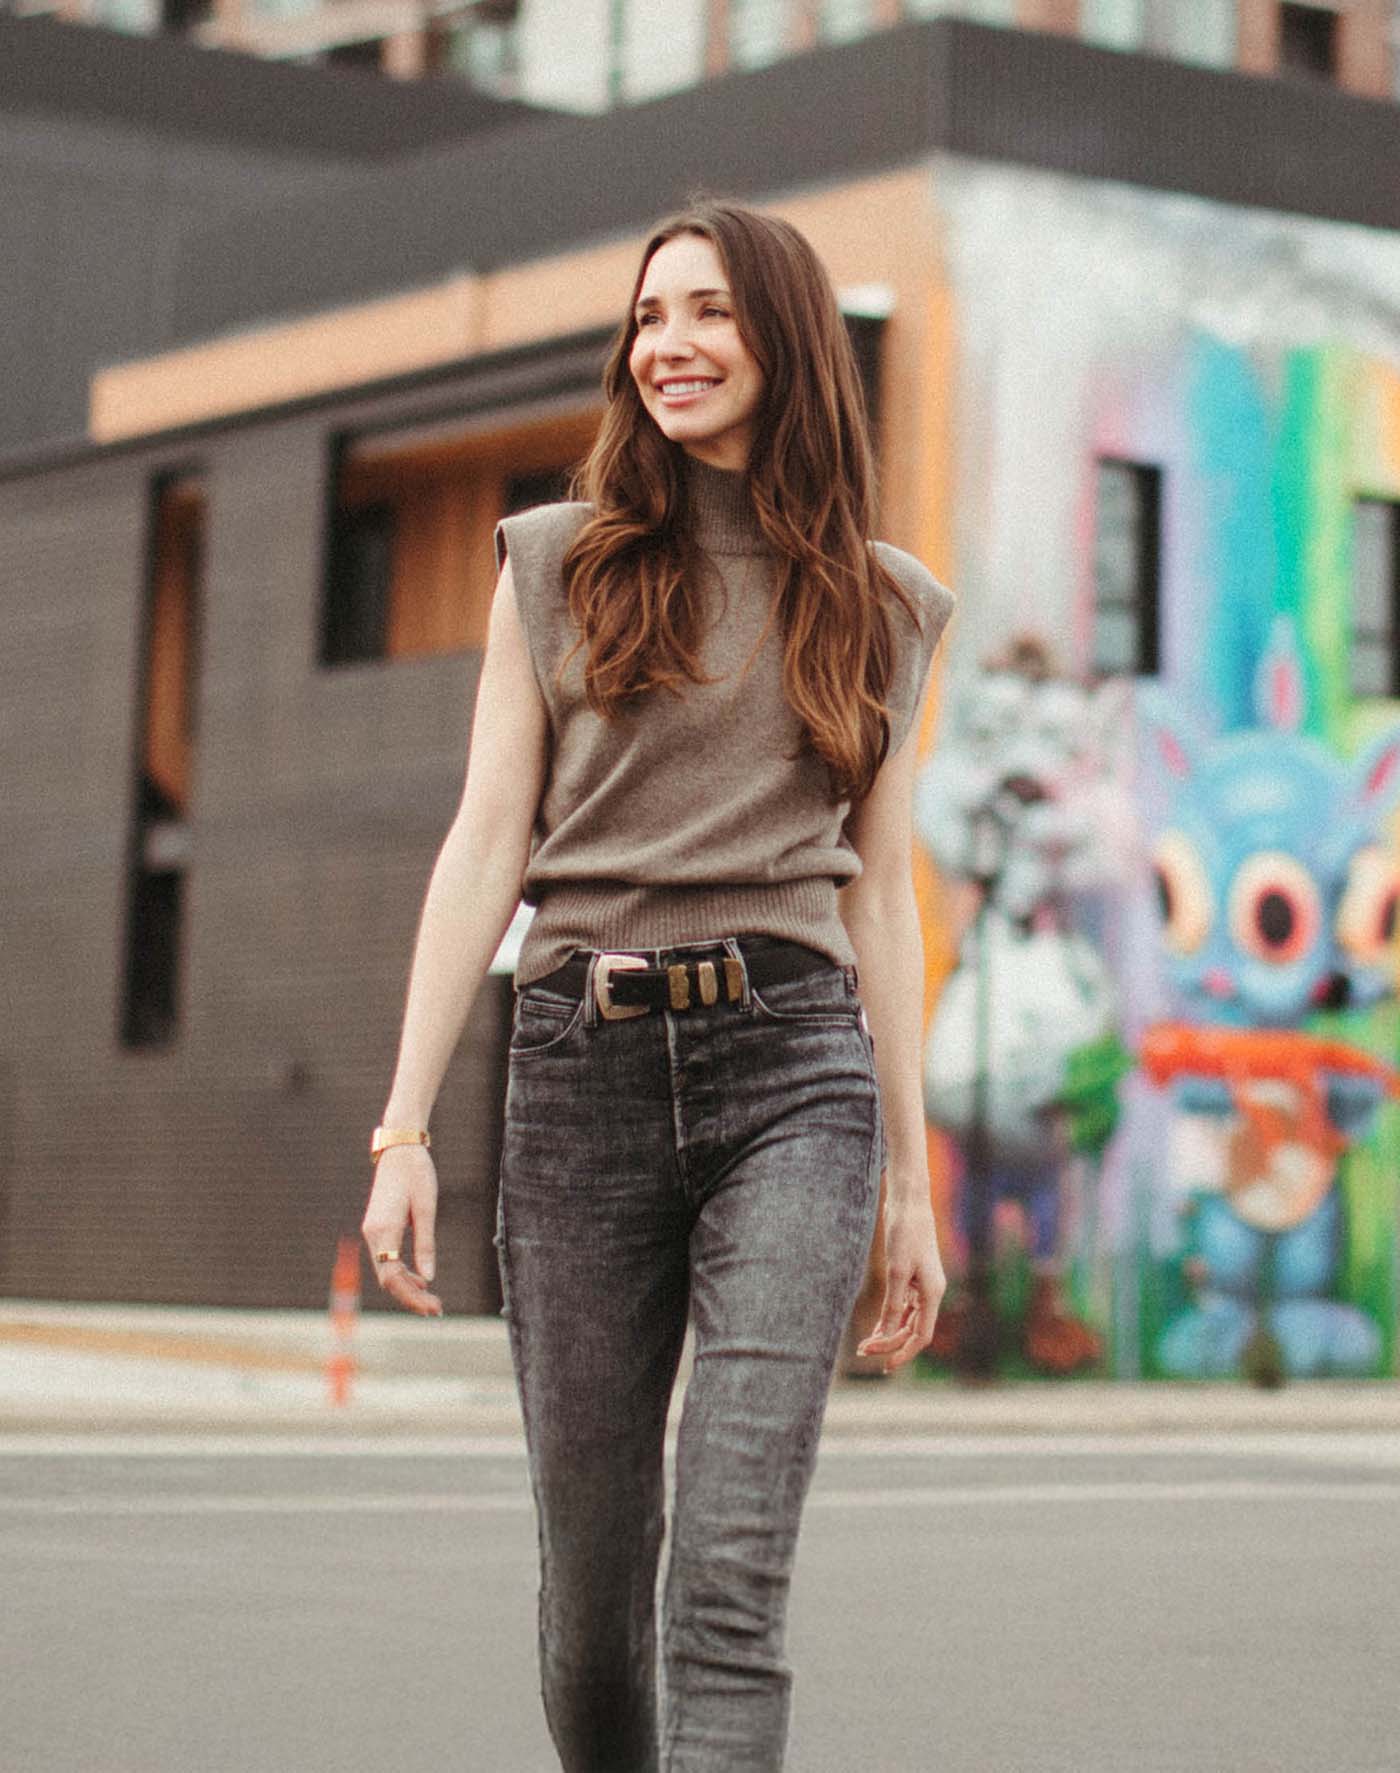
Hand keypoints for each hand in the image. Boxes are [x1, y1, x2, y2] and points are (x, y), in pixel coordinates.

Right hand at [361, 1146, 442, 1316]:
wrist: (400, 1150)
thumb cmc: (417, 1174)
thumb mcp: (427, 1208)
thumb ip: (426, 1244)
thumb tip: (429, 1278)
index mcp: (383, 1230)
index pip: (392, 1276)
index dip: (411, 1296)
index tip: (433, 1307)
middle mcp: (372, 1234)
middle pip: (387, 1278)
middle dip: (411, 1297)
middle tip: (437, 1309)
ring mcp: (372, 1231)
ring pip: (386, 1270)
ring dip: (406, 1287)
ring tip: (431, 1299)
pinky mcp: (377, 1227)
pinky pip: (386, 1258)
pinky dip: (402, 1273)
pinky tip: (420, 1280)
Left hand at [855, 1197, 945, 1372]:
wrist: (908, 1202)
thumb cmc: (905, 1232)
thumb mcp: (897, 1270)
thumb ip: (893, 1303)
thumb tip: (887, 1332)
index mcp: (933, 1293)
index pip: (921, 1335)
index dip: (903, 1353)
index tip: (884, 1365)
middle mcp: (931, 1293)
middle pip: (913, 1330)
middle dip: (890, 1343)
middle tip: (863, 1350)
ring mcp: (922, 1285)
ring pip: (907, 1320)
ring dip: (888, 1332)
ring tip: (865, 1344)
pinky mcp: (912, 1277)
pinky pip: (902, 1306)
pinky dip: (889, 1318)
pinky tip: (876, 1328)